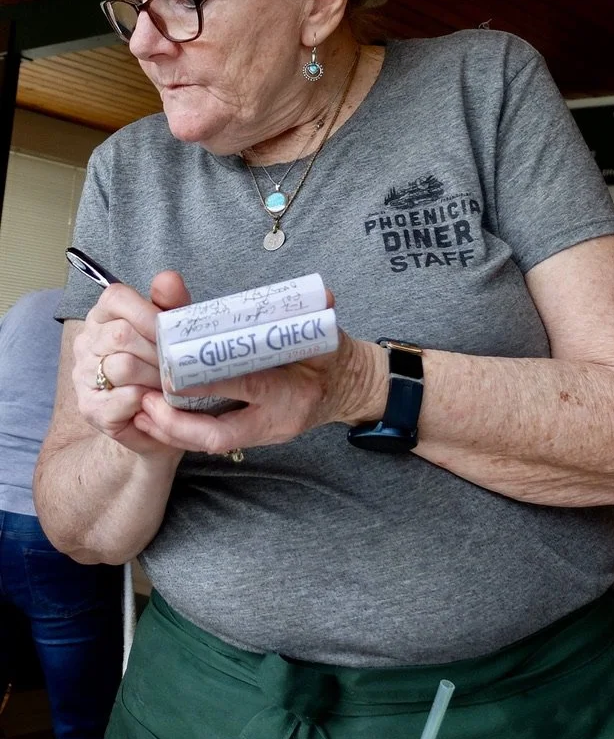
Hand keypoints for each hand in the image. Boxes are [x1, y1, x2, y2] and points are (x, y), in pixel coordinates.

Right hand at [72, 271, 191, 457]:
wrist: (161, 417)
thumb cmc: (166, 366)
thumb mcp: (174, 331)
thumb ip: (172, 304)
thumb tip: (169, 278)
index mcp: (104, 315)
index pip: (116, 298)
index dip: (148, 313)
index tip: (170, 331)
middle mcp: (86, 342)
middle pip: (122, 334)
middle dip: (159, 350)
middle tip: (179, 365)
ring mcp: (83, 375)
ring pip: (123, 366)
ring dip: (156, 376)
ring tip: (171, 384)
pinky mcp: (90, 408)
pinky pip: (123, 397)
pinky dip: (148, 399)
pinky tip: (157, 400)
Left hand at [133, 302, 388, 453]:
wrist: (348, 389)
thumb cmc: (331, 356)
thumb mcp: (327, 333)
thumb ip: (319, 312)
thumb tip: (323, 295)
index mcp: (295, 390)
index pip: (250, 387)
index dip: (211, 382)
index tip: (175, 373)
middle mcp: (277, 419)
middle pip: (221, 433)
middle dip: (178, 423)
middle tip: (145, 402)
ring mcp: (266, 434)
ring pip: (212, 442)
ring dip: (173, 431)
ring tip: (141, 412)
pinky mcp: (255, 438)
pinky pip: (214, 441)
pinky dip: (183, 433)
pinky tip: (156, 419)